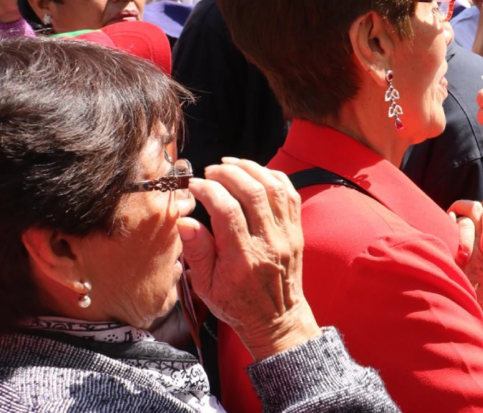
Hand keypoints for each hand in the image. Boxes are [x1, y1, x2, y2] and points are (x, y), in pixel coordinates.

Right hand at [178, 158, 319, 361]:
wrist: (278, 318)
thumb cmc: (236, 304)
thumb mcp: (206, 286)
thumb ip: (196, 252)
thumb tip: (184, 220)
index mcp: (243, 258)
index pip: (227, 211)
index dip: (209, 190)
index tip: (194, 185)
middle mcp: (269, 243)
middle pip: (253, 193)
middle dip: (228, 174)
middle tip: (210, 171)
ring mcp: (287, 235)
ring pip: (274, 188)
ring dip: (251, 169)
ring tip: (230, 164)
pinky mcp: (297, 231)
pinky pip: (291, 194)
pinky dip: (274, 177)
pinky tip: (255, 172)